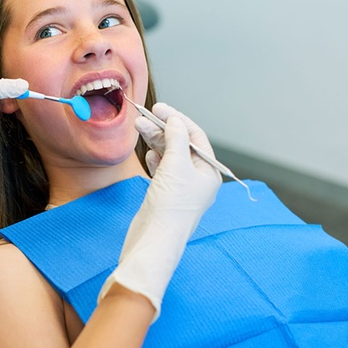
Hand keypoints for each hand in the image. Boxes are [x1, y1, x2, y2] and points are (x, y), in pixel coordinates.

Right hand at [97, 103, 221, 320]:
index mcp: (208, 172)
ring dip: (154, 140)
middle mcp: (198, 179)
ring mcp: (181, 188)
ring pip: (169, 155)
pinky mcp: (166, 195)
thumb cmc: (170, 206)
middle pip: (181, 144)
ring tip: (138, 128)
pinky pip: (162, 169)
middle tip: (143, 117)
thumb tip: (175, 120)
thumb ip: (176, 138)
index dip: (177, 119)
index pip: (195, 136)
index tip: (159, 108)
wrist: (154, 240)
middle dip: (162, 129)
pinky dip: (154, 157)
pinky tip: (147, 153)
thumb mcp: (176, 165)